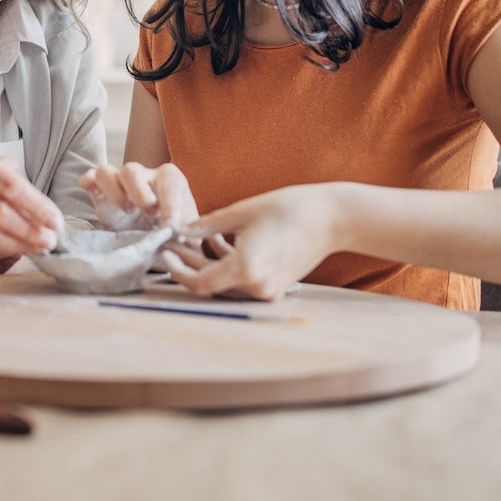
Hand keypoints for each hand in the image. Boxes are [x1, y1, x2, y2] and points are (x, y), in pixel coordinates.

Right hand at [78, 162, 198, 230]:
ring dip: (114, 191)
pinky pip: (89, 178)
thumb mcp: (186, 238)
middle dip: (139, 192)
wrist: (152, 242)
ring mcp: (118, 183)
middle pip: (132, 170)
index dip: (170, 201)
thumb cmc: (172, 235)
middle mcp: (143, 177)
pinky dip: (89, 184)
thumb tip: (190, 240)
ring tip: (127, 211)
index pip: (169, 181)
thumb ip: (190, 237)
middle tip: (148, 214)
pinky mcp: (100, 193)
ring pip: (107, 171)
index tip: (170, 224)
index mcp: (169, 181)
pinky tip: (98, 200)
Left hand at [161, 184, 334, 299]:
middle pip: (211, 285)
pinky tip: (218, 242)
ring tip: (193, 239)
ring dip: (207, 263)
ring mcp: (268, 290)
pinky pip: (241, 281)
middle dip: (190, 264)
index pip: (199, 283)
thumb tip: (178, 229)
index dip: (178, 271)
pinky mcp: (276, 286)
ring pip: (225, 283)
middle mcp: (256, 287)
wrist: (333, 219)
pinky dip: (226, 264)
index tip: (166, 254)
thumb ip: (205, 225)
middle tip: (173, 244)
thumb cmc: (290, 209)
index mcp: (246, 269)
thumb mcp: (241, 212)